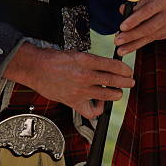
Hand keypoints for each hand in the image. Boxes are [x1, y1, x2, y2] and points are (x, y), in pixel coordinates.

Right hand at [4, 43, 134, 118]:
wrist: (35, 68)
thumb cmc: (55, 60)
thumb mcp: (78, 54)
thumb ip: (94, 62)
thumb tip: (109, 67)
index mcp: (86, 60)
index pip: (113, 65)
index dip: (124, 69)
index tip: (128, 71)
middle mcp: (85, 75)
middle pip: (114, 80)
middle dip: (126, 82)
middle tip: (130, 82)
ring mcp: (80, 90)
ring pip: (108, 96)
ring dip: (117, 94)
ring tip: (118, 92)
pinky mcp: (73, 102)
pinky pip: (92, 111)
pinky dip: (98, 109)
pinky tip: (99, 103)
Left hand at [114, 0, 165, 55]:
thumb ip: (135, 3)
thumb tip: (122, 11)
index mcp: (164, 0)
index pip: (148, 11)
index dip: (134, 20)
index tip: (122, 27)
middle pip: (149, 28)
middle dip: (132, 36)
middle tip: (118, 41)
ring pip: (150, 36)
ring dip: (134, 44)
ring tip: (121, 49)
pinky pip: (153, 38)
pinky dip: (140, 43)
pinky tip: (130, 46)